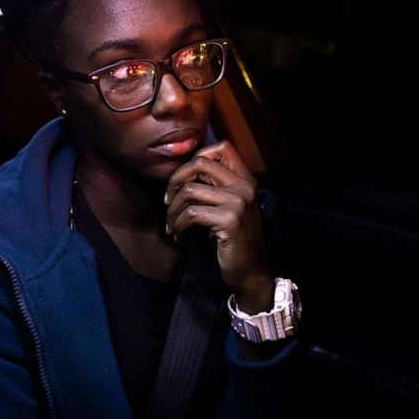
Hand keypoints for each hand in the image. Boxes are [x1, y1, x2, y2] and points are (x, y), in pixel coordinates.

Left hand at [165, 141, 273, 312]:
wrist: (250, 271)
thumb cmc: (233, 240)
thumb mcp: (228, 207)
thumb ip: (213, 188)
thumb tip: (179, 176)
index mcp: (245, 179)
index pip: (220, 148)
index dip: (194, 160)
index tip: (182, 182)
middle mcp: (245, 186)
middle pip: (199, 163)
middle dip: (175, 181)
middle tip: (167, 202)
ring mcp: (239, 202)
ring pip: (189, 191)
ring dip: (172, 210)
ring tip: (172, 225)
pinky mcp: (230, 220)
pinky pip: (191, 214)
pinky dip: (178, 225)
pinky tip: (179, 236)